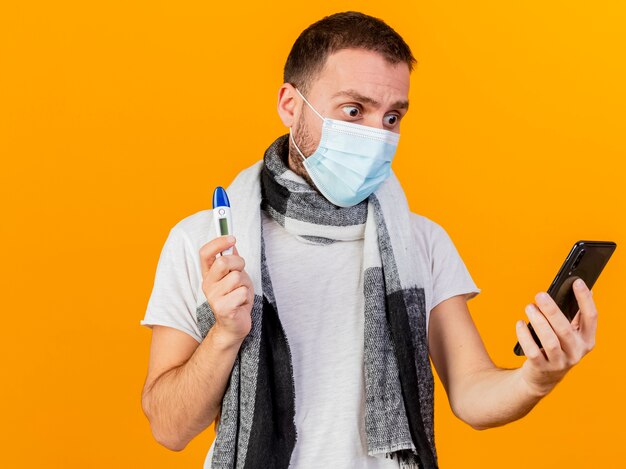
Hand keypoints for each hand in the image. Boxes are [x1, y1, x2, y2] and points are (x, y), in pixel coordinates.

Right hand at [199, 235, 253, 344]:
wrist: (234, 326)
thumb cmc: (235, 299)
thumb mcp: (235, 276)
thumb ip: (232, 261)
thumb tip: (231, 245)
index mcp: (209, 274)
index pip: (205, 253)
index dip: (218, 242)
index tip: (232, 237)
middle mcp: (208, 284)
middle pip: (223, 261)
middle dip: (239, 263)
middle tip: (241, 272)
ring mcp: (213, 297)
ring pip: (237, 277)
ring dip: (245, 283)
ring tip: (241, 293)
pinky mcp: (223, 308)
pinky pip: (242, 292)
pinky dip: (247, 296)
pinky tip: (241, 304)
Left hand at [516, 278, 596, 396]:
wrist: (543, 377)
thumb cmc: (557, 347)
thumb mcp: (571, 333)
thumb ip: (577, 315)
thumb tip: (586, 289)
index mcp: (586, 340)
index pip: (591, 317)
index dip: (585, 299)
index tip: (576, 281)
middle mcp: (576, 352)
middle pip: (565, 329)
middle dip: (552, 310)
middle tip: (539, 295)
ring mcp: (560, 362)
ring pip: (550, 340)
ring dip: (538, 322)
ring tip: (529, 307)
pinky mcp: (542, 368)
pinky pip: (533, 351)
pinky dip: (525, 336)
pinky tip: (520, 324)